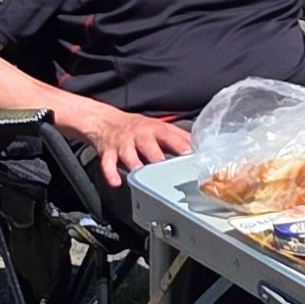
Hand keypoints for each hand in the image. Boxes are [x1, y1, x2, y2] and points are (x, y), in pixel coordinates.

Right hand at [49, 97, 191, 186]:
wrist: (106, 121)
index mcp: (154, 129)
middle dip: (155, 155)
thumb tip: (198, 147)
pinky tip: (115, 182)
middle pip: (148, 144)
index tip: (189, 154)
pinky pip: (107, 163)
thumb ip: (178, 137)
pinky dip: (110, 173)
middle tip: (164, 166)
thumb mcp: (159, 127)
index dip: (180, 144)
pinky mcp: (108, 152)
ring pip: (128, 153)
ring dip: (133, 163)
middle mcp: (139, 135)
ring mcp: (123, 144)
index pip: (169, 136)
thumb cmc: (138, 128)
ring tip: (138, 172)